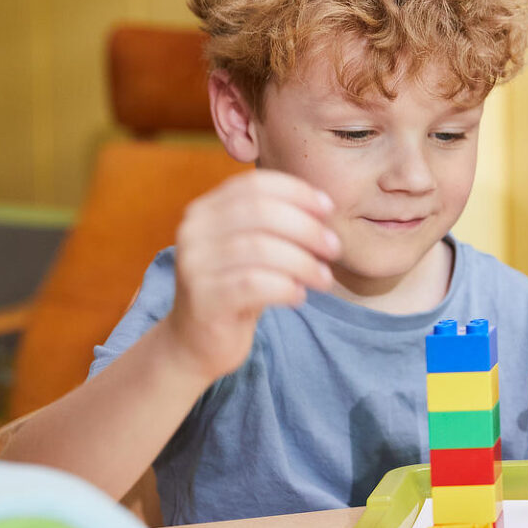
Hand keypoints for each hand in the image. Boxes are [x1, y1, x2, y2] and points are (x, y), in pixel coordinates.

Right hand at [160, 170, 338, 381]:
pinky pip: (254, 284)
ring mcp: (194, 265)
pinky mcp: (202, 299)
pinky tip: (298, 296)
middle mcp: (193, 232)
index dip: (298, 192)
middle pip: (261, 212)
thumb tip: (323, 209)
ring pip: (261, 248)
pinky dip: (286, 288)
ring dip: (303, 263)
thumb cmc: (235, 290)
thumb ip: (277, 224)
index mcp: (205, 210)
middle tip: (333, 249)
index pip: (256, 184)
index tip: (328, 209)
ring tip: (323, 279)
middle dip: (307, 228)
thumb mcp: (253, 249)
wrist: (196, 343)